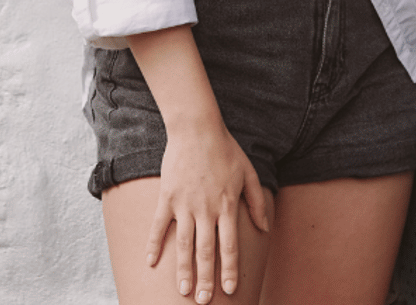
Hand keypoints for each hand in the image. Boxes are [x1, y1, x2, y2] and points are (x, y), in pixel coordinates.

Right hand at [146, 121, 271, 302]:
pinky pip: (159, 226)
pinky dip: (154, 245)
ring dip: (183, 270)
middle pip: (205, 252)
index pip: (229, 247)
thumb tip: (265, 228)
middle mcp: (206, 209)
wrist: (197, 129)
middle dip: (205, 279)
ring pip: (184, 244)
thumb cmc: (226, 150)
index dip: (229, 270)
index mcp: (227, 206)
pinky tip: (150, 263)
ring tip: (182, 290)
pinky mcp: (167, 197)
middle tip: (202, 301)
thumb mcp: (249, 174)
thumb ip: (257, 202)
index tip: (230, 290)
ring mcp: (184, 204)